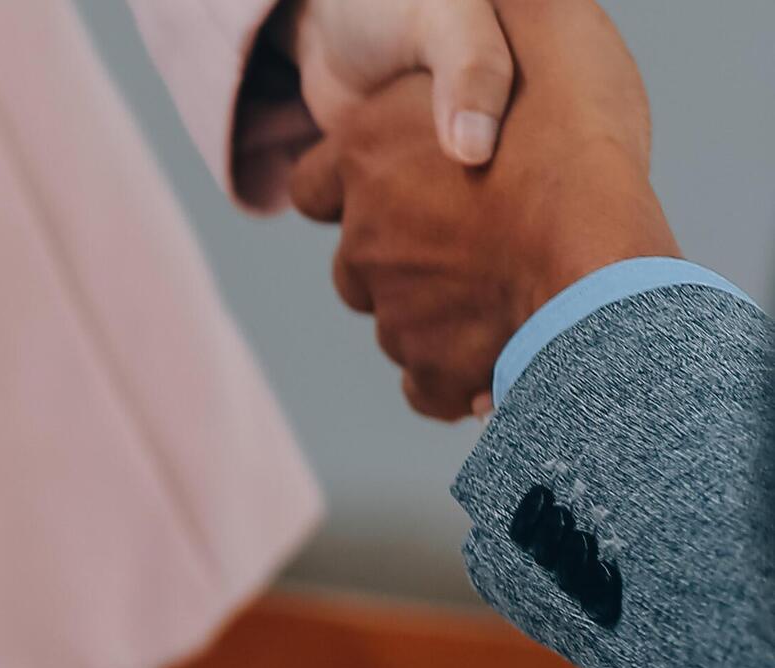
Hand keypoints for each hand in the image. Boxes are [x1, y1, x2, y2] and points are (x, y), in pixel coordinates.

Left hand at [289, 0, 674, 418]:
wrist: (599, 259)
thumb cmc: (577, 144)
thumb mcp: (541, 43)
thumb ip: (486, 48)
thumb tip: (482, 12)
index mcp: (366, 153)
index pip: (318, 181)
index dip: (356, 186)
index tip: (405, 191)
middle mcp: (361, 232)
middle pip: (362, 257)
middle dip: (405, 257)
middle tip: (477, 249)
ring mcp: (389, 302)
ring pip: (397, 317)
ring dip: (438, 313)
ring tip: (504, 298)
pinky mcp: (424, 362)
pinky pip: (424, 381)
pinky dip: (452, 377)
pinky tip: (496, 362)